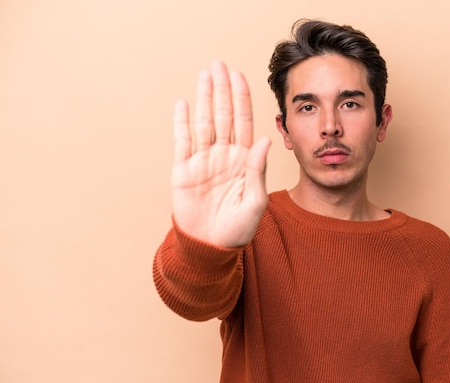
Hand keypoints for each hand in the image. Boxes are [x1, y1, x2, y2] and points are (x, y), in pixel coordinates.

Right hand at [171, 61, 270, 247]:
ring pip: (203, 122)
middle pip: (223, 115)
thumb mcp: (254, 201)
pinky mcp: (183, 171)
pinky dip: (181, 123)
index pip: (243, 122)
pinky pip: (182, 142)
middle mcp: (223, 155)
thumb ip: (257, 170)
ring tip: (204, 75)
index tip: (239, 76)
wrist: (210, 248)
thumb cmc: (237, 230)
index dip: (241, 98)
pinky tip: (183, 104)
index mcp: (243, 160)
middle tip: (219, 64)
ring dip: (203, 98)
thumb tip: (265, 140)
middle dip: (222, 90)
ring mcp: (203, 161)